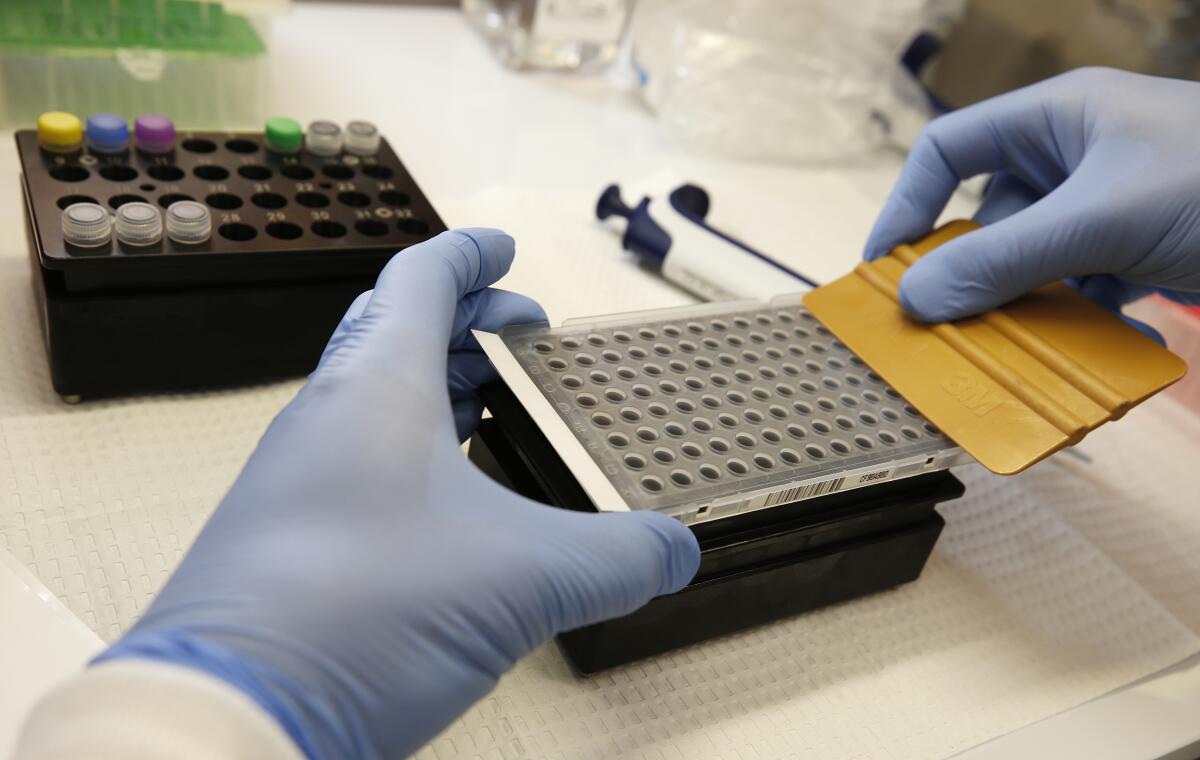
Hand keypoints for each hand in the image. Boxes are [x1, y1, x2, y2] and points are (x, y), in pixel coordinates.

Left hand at [96, 229, 700, 758]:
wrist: (231, 711)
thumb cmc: (373, 605)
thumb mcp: (526, 577)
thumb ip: (616, 558)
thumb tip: (681, 551)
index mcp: (377, 386)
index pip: (420, 280)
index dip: (469, 254)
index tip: (508, 247)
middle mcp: (326, 417)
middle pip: (393, 331)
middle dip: (464, 319)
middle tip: (524, 332)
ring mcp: (296, 479)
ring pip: (371, 399)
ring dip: (435, 385)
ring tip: (492, 403)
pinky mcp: (284, 540)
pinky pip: (354, 461)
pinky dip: (409, 451)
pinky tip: (447, 502)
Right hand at [864, 67, 1199, 325]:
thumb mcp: (1103, 221)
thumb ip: (1005, 260)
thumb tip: (915, 299)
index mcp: (1057, 119)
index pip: (950, 151)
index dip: (907, 206)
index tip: (883, 268)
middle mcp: (1074, 158)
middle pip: (988, 220)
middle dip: (972, 278)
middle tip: (948, 330)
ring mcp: (1106, 207)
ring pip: (1031, 264)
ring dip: (1028, 308)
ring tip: (1027, 348)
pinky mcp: (1136, 249)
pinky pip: (1077, 287)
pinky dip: (1078, 319)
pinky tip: (1099, 340)